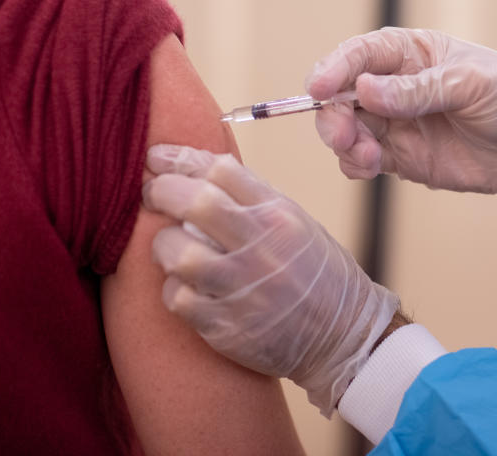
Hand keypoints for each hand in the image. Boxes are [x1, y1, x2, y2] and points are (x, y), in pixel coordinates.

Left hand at [142, 145, 398, 415]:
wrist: (344, 336)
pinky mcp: (227, 327)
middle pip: (195, 202)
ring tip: (169, 247)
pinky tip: (184, 287)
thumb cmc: (316, 274)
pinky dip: (173, 289)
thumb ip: (252, 199)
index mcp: (279, 215)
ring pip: (178, 252)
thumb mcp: (296, 223)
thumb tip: (197, 169)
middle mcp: (261, 248)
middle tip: (151, 195)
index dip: (180, 159)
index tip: (157, 159)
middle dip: (161, 191)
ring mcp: (243, 289)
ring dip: (164, 245)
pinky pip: (177, 298)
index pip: (220, 170)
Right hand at [306, 28, 496, 224]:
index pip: (360, 55)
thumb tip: (364, 91)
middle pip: (342, 95)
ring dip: (344, 142)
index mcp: (411, 54)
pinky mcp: (401, 157)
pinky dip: (355, 164)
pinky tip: (370, 167)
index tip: (318, 87)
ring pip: (346, 129)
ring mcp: (396, 123)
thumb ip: (417, 90)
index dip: (334, 68)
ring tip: (366, 156)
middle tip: (343, 135)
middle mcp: (395, 87)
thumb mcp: (471, 84)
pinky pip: (362, 159)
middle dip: (332, 114)